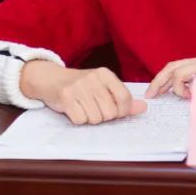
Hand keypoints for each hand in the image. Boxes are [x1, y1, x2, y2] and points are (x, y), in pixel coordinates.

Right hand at [19, 60, 145, 124]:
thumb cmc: (82, 86)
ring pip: (96, 119)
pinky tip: (74, 109)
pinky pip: (80, 120)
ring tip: (84, 108)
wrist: (52, 79)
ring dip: (90, 118)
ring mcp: (79, 87)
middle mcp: (93, 78)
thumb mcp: (103, 87)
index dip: (122, 111)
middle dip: (104, 116)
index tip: (114, 111)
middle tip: (94, 108)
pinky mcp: (66, 97)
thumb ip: (123, 98)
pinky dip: (78, 119)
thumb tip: (144, 108)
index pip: (125, 98)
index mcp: (105, 74)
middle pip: (110, 113)